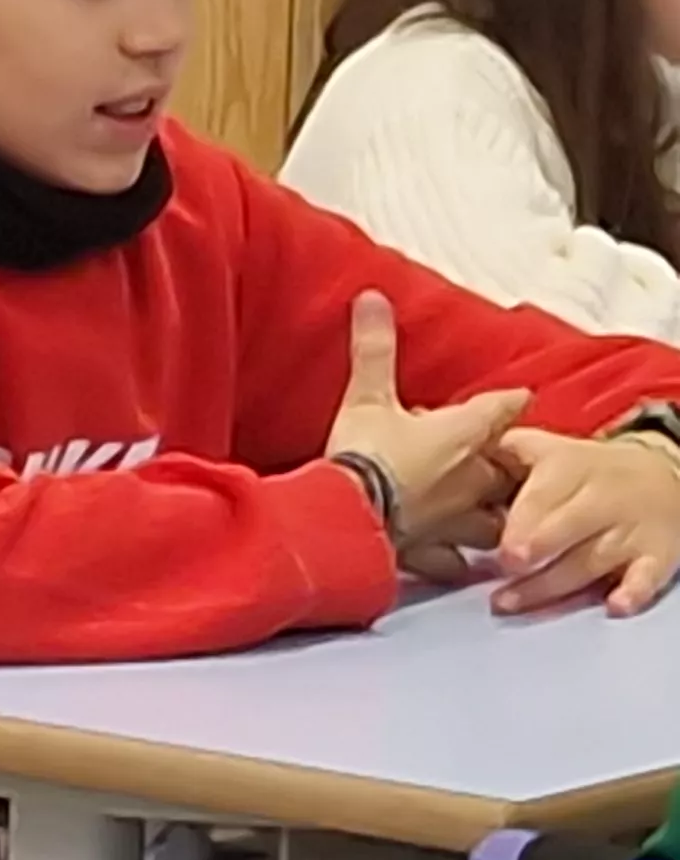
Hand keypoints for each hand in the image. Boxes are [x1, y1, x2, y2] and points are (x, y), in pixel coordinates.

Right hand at [325, 290, 528, 565]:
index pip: (503, 409)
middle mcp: (472, 477)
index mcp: (464, 434)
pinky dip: (456, 561)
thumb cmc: (362, 455)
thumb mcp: (366, 396)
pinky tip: (456, 563)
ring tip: (495, 517)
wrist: (343, 516)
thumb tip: (372, 296)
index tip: (515, 400)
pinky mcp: (430, 552)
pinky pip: (454, 561)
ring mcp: (456, 519)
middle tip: (507, 464)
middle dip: (510, 467)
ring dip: (498, 517)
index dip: (508, 403)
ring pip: (496, 519)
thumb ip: (374, 348)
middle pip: (510, 469)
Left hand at [490, 427, 679, 614]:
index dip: (523, 518)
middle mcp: (603, 498)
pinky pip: (647, 575)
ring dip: (553, 584)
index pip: (545, 493)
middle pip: (570, 524)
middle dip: (540, 544)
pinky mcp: (656, 556)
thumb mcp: (547, 451)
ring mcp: (630, 529)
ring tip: (511, 603)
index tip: (500, 542)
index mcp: (571, 469)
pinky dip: (634, 591)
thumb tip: (459, 455)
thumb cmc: (583, 472)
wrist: (663, 474)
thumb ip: (506, 452)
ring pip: (591, 560)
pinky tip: (616, 606)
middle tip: (510, 563)